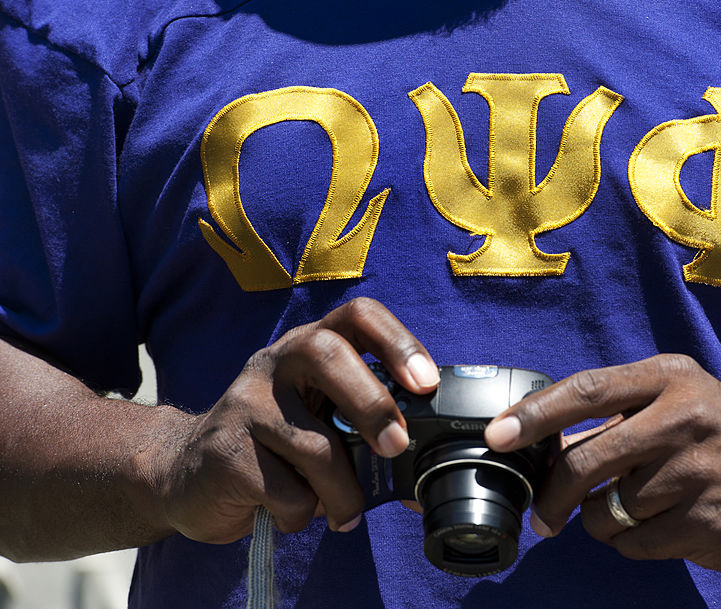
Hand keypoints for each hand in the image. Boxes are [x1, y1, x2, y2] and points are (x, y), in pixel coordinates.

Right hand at [147, 297, 439, 543]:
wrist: (185, 476)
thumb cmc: (276, 447)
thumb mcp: (320, 420)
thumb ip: (364, 427)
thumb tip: (422, 468)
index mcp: (309, 347)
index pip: (358, 316)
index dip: (398, 342)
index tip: (426, 383)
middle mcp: (275, 362)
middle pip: (329, 355)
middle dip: (372, 403)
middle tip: (395, 445)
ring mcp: (245, 402)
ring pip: (316, 445)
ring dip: (343, 492)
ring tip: (346, 513)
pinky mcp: (226, 451)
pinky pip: (287, 492)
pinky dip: (302, 514)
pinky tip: (288, 512)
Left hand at [484, 354, 720, 572]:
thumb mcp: (679, 396)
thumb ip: (619, 410)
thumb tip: (542, 442)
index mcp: (669, 379)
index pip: (586, 390)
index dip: (535, 415)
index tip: (498, 435)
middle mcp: (682, 419)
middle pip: (585, 461)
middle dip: (551, 495)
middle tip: (542, 515)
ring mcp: (696, 473)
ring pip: (608, 511)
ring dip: (604, 520)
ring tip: (631, 510)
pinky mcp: (706, 522)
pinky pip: (635, 544)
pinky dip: (632, 542)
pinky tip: (659, 526)